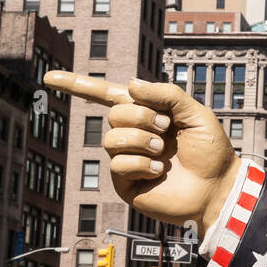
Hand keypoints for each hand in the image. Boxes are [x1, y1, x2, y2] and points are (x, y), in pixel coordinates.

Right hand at [44, 72, 240, 232]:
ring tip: (162, 153)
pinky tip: (158, 171)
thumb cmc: (211, 152)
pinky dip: (141, 164)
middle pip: (114, 113)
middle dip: (141, 117)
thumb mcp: (195, 113)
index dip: (78, 85)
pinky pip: (119, 163)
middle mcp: (133, 133)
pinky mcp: (125, 182)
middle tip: (165, 130)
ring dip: (141, 141)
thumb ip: (166, 94)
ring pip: (113, 138)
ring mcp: (127, 158)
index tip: (49, 77)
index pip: (107, 95)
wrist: (216, 188)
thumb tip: (130, 85)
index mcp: (147, 112)